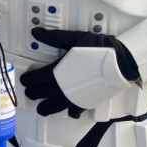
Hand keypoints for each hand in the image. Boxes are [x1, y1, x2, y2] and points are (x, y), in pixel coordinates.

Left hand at [19, 28, 139, 117]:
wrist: (121, 61)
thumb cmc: (99, 49)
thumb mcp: (74, 39)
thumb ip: (53, 37)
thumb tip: (36, 33)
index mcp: (59, 70)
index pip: (38, 78)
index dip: (29, 80)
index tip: (24, 80)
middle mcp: (65, 86)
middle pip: (44, 92)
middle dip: (34, 93)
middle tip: (30, 93)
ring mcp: (76, 96)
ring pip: (56, 105)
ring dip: (47, 108)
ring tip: (41, 109)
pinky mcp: (87, 101)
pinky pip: (76, 110)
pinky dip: (71, 112)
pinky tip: (69, 113)